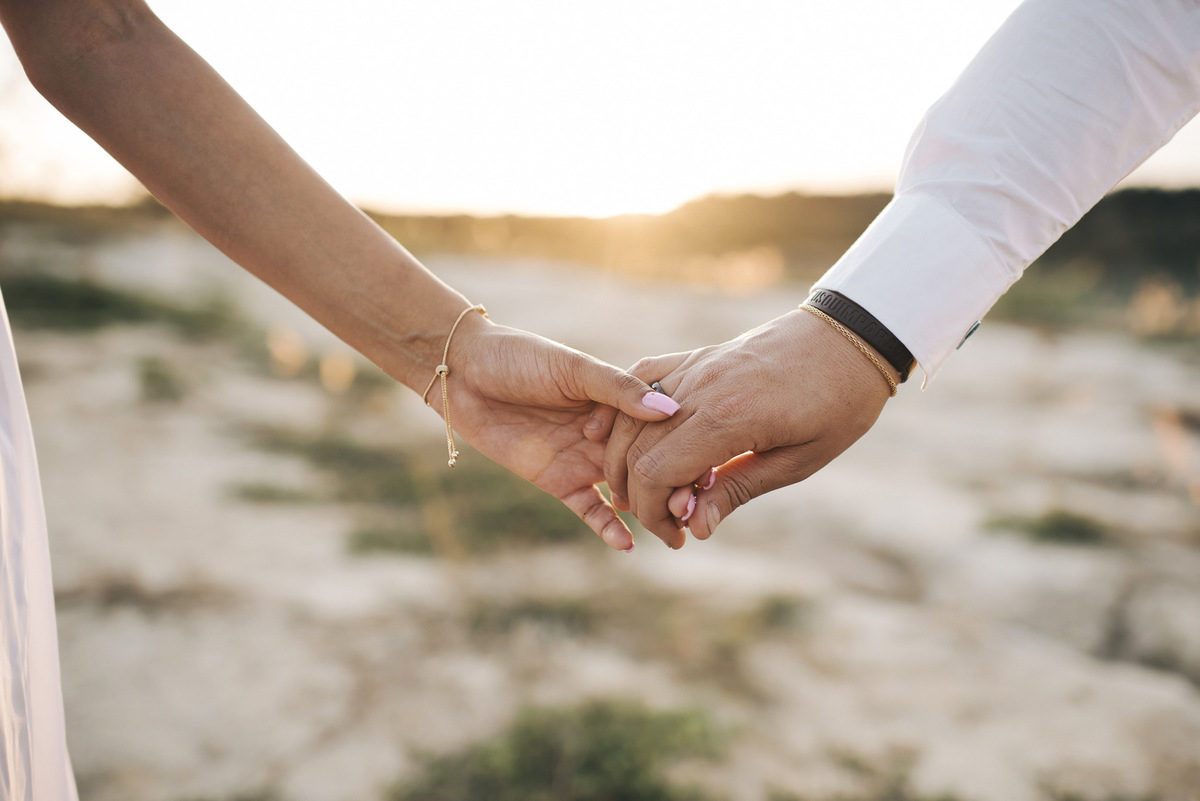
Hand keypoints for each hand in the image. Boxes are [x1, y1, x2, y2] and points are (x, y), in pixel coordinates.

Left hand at [437, 314, 680, 551]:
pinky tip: (628, 543)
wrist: (464, 373)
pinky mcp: (557, 481)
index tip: (714, 462)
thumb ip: (619, 390)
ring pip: (625, 490)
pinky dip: (607, 527)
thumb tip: (669, 412)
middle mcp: (606, 432)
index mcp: (616, 400)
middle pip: (648, 463)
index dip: (684, 445)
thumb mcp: (573, 368)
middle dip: (674, 484)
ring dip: (649, 510)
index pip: (659, 428)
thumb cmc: (519, 357)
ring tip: (676, 530)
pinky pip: (588, 510)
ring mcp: (583, 459)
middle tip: (700, 506)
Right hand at [591, 308, 896, 547]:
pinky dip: (625, 413)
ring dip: (628, 462)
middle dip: (638, 497)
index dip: (653, 513)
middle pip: (634, 452)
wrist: (848, 339)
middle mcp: (699, 390)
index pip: (655, 473)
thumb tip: (694, 527)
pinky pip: (641, 379)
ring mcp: (693, 368)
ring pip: (630, 420)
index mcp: (729, 419)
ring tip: (655, 493)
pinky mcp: (694, 356)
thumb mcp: (797, 461)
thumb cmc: (836, 404)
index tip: (678, 534)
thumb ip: (737, 490)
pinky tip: (629, 440)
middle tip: (672, 523)